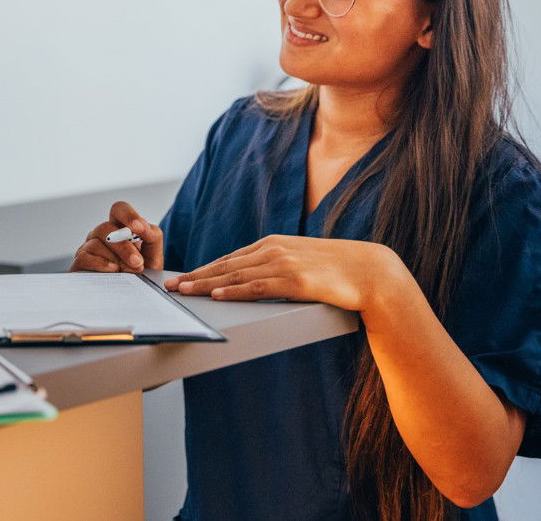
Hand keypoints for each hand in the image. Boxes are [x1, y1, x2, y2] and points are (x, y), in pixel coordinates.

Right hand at [69, 201, 162, 273]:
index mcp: (119, 228)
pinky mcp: (79, 263)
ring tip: (129, 273)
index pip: (119, 209)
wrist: (129, 299)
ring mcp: (88, 248)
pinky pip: (85, 257)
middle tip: (138, 263)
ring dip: (116, 259)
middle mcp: (101, 235)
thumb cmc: (140, 276)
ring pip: (97, 243)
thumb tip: (144, 228)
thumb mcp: (153, 256)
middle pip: (107, 227)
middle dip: (124, 246)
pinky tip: (113, 272)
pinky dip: (101, 264)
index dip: (128, 215)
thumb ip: (152, 237)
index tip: (139, 229)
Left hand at [164, 234, 409, 317]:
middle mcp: (274, 250)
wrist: (370, 272)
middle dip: (195, 276)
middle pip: (225, 265)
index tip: (183, 277)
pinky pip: (258, 287)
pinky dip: (235, 291)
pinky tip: (218, 296)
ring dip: (206, 284)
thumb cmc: (336, 271)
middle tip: (170, 286)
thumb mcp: (300, 263)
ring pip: (235, 275)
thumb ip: (276, 268)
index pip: (230, 258)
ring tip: (183, 291)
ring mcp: (284, 263)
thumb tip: (253, 282)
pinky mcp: (296, 280)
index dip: (203, 269)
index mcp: (273, 244)